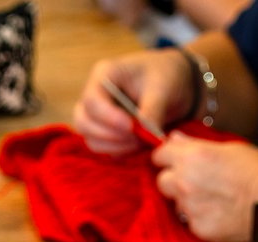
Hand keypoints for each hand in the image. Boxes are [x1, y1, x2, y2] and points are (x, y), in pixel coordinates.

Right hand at [74, 49, 191, 155]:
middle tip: (138, 137)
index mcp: (105, 74)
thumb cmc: (166, 76)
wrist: (174, 83)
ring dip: (115, 146)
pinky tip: (139, 144)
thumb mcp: (163, 89)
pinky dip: (119, 151)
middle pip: (84, 122)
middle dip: (110, 135)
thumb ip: (152, 110)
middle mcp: (95, 95)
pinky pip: (103, 148)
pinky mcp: (105, 131)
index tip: (131, 126)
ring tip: (141, 141)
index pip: (92, 100)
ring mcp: (97, 115)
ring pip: (90, 139)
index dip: (108, 117)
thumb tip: (144, 133)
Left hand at [150, 136, 257, 241]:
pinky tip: (219, 213)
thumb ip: (198, 145)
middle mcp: (185, 182)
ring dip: (187, 200)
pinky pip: (190, 221)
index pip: (160, 155)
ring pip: (176, 203)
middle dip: (174, 180)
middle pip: (162, 181)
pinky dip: (200, 218)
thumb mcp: (231, 147)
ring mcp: (189, 207)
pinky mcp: (197, 228)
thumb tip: (176, 139)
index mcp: (192, 156)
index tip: (176, 160)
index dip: (168, 157)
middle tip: (195, 181)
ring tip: (213, 199)